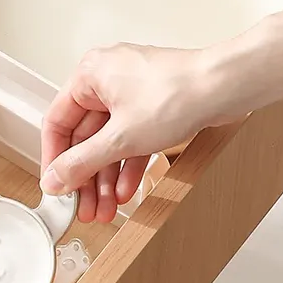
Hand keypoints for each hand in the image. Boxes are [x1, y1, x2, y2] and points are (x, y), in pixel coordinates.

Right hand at [39, 44, 236, 223]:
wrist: (227, 87)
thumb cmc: (179, 93)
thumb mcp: (121, 138)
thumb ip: (82, 162)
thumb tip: (56, 178)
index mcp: (89, 76)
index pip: (57, 123)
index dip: (55, 160)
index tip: (57, 186)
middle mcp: (107, 80)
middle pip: (85, 137)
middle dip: (87, 177)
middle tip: (84, 206)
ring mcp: (131, 93)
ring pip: (109, 142)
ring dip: (107, 177)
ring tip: (106, 207)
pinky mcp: (152, 106)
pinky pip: (131, 139)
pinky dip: (128, 165)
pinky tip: (127, 190)